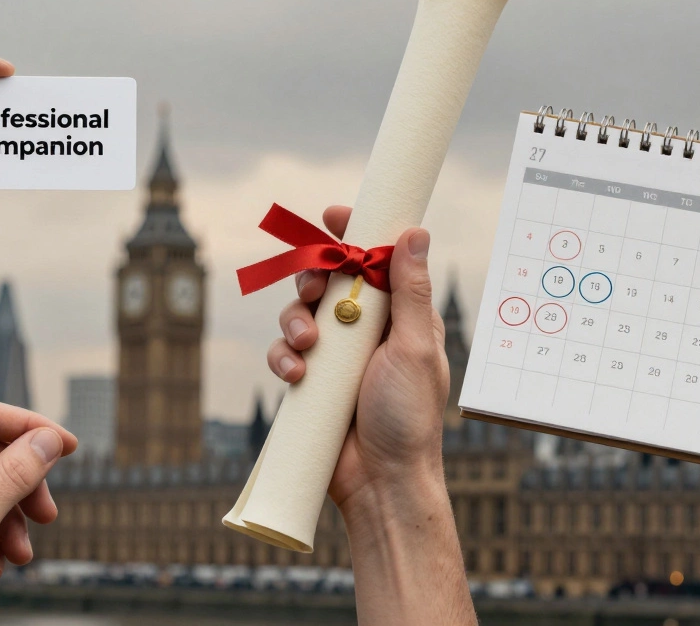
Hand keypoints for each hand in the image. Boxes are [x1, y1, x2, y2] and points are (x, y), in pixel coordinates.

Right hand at [270, 206, 474, 624]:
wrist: (381, 483)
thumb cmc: (410, 417)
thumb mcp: (417, 348)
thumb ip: (412, 292)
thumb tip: (415, 232)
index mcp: (400, 316)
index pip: (376, 261)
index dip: (354, 234)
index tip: (333, 216)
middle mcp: (366, 331)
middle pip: (329, 280)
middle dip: (314, 277)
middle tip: (314, 287)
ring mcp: (336, 356)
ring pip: (299, 313)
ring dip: (295, 320)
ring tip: (307, 344)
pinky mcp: (310, 381)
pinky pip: (283, 354)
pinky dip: (283, 357)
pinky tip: (294, 374)